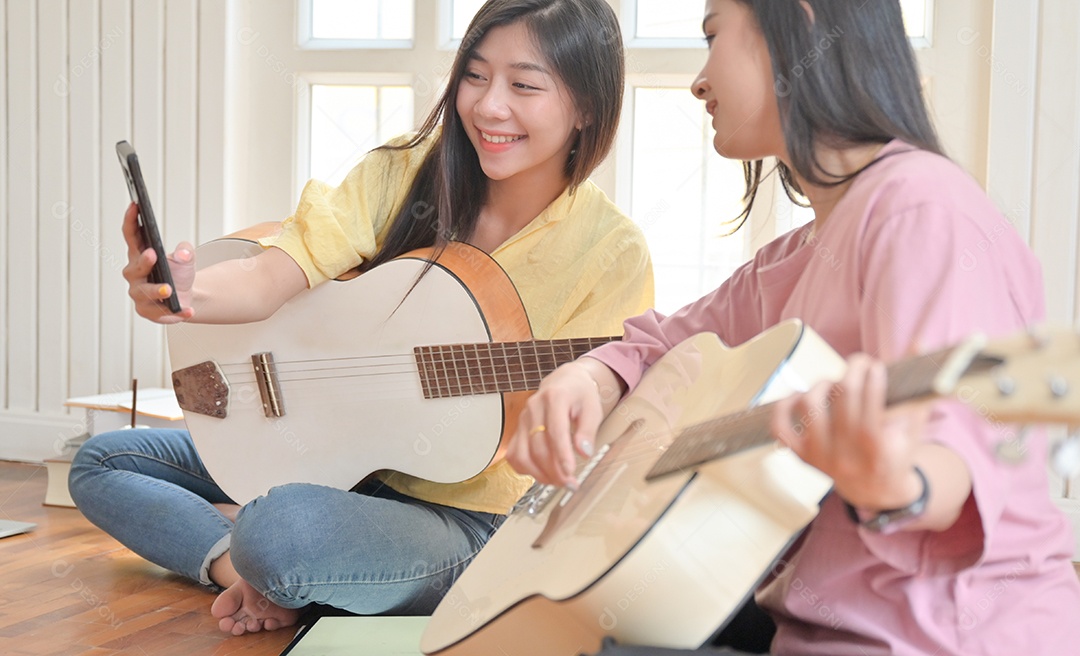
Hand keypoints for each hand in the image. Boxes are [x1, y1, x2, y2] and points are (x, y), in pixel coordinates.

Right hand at [122, 202, 195, 322]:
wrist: (187, 297)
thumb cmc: (179, 273)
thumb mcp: (187, 258)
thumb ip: (186, 252)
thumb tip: (183, 253)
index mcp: (140, 254)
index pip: (131, 236)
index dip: (131, 220)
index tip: (135, 205)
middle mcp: (135, 274)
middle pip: (134, 268)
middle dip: (143, 262)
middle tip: (152, 254)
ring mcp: (139, 294)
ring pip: (144, 293)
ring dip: (156, 291)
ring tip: (170, 290)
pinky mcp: (147, 311)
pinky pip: (159, 313)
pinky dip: (175, 312)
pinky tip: (187, 310)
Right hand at [506, 359, 615, 487]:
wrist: (564, 382)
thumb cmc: (580, 394)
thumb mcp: (593, 408)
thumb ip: (588, 430)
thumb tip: (584, 453)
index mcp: (555, 397)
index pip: (555, 430)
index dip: (562, 455)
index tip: (570, 473)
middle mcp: (534, 407)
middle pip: (538, 447)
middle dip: (554, 470)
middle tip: (570, 484)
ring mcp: (522, 418)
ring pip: (522, 454)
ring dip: (539, 474)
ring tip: (557, 481)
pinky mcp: (517, 429)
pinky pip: (514, 455)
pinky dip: (526, 469)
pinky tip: (542, 473)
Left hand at [770, 353, 927, 510]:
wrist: (876, 491)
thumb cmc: (897, 453)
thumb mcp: (914, 426)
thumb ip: (917, 385)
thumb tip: (919, 342)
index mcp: (877, 451)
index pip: (871, 402)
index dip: (873, 376)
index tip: (877, 366)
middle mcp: (845, 456)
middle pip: (842, 396)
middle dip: (853, 371)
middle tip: (860, 364)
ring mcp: (820, 457)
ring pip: (809, 404)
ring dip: (822, 384)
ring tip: (836, 384)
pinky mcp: (802, 456)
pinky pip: (780, 426)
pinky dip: (784, 406)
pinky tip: (800, 395)